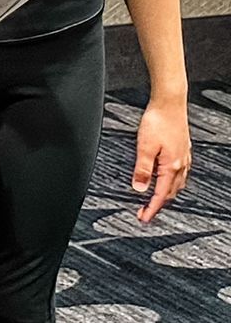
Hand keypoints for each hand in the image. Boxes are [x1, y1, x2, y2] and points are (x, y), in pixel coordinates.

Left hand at [132, 98, 191, 222]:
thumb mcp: (144, 147)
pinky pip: (179, 173)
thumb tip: (139, 188)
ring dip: (166, 194)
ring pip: (177, 183)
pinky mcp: (183, 150)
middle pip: (170, 192)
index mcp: (172, 166)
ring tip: (154, 200)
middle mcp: (181, 164)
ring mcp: (184, 157)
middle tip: (145, 212)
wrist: (170, 103)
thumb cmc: (158, 121)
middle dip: (158, 204)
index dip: (151, 208)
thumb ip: (142, 169)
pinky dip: (171, 182)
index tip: (143, 218)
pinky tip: (165, 178)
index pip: (160, 194)